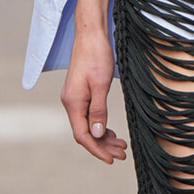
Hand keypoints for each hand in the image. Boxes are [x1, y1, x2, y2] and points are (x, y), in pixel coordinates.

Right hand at [61, 23, 126, 163]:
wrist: (90, 34)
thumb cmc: (96, 56)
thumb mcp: (101, 84)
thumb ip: (98, 111)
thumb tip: (98, 133)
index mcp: (73, 103)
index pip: (82, 135)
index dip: (97, 150)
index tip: (111, 159)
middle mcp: (70, 103)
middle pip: (85, 133)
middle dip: (103, 146)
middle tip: (122, 154)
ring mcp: (74, 98)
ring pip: (87, 125)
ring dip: (103, 137)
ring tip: (121, 145)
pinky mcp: (80, 93)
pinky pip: (88, 116)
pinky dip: (100, 125)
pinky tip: (111, 131)